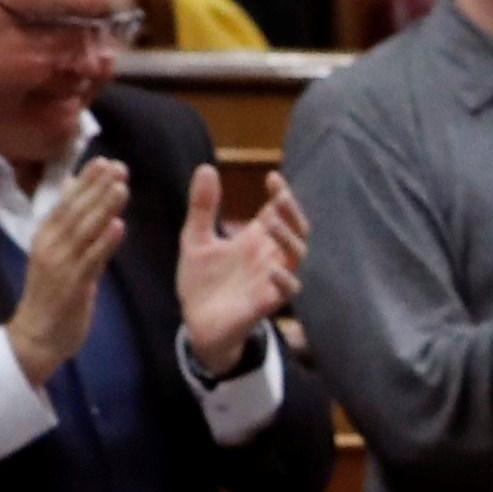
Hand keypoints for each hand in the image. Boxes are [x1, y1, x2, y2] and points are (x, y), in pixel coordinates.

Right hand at [5, 155, 133, 389]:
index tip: (104, 160)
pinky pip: (92, 260)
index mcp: (45, 236)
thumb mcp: (57, 254)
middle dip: (97, 187)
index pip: (66, 201)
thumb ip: (70, 227)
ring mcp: (61, 265)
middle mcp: (50, 245)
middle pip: (75, 210)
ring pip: (85, 231)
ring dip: (104, 207)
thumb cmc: (51, 294)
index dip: (85, 181)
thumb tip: (77, 194)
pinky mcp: (73, 285)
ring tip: (121, 186)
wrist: (36, 336)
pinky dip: (106, 242)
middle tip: (118, 166)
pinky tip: (120, 226)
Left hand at [176, 168, 307, 369]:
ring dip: (288, 238)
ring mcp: (269, 279)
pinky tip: (273, 269)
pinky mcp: (265, 303)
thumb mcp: (195, 239)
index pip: (278, 212)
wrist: (195, 324)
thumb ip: (202, 207)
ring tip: (270, 222)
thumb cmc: (202, 283)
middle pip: (296, 230)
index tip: (272, 178)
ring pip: (297, 256)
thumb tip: (206, 168)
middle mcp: (267, 257)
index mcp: (254, 240)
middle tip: (279, 197)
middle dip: (292, 212)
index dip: (282, 194)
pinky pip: (287, 291)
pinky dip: (284, 280)